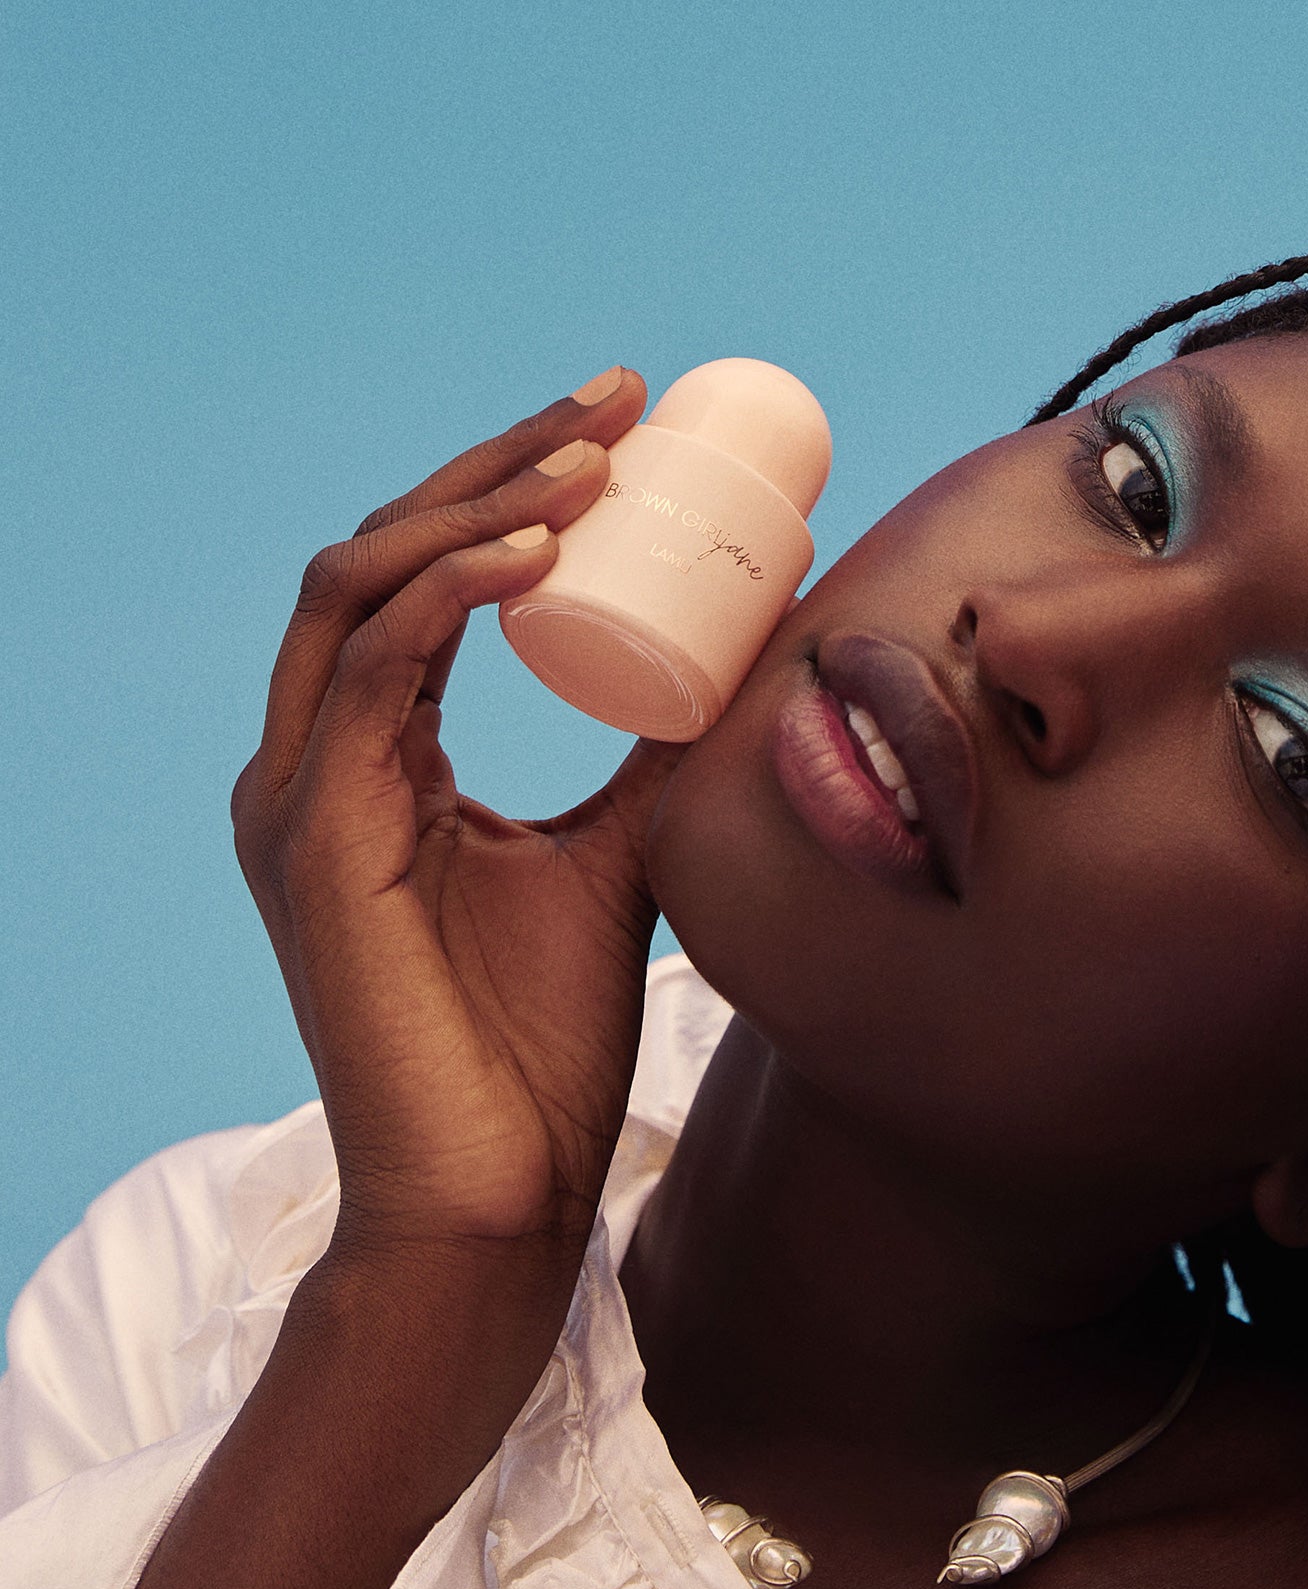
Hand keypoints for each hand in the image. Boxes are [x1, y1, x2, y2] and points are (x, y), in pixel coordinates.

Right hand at [233, 367, 673, 1255]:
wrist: (499, 1185)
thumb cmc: (540, 1040)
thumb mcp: (613, 862)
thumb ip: (640, 768)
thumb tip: (723, 675)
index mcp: (375, 763)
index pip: (422, 582)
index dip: (510, 489)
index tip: (619, 426)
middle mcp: (320, 764)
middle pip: (384, 555)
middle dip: (497, 463)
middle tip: (613, 400)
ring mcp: (300, 800)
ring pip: (360, 588)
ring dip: (475, 506)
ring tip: (591, 456)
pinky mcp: (312, 846)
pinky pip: (369, 676)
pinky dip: (445, 596)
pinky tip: (535, 551)